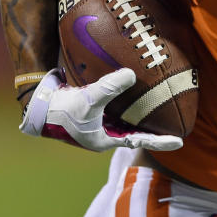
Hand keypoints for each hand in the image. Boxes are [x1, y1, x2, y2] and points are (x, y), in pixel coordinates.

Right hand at [19, 68, 182, 151]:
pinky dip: (123, 99)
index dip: (160, 141)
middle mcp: (102, 133)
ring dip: (139, 112)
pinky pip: (113, 106)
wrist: (36, 104)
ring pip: (124, 118)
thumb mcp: (89, 99)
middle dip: (152, 127)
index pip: (139, 141)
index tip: (180, 142)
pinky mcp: (90, 109)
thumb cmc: (61, 110)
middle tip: (173, 122)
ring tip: (158, 105)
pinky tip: (132, 88)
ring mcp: (96, 122)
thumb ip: (111, 87)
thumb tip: (132, 74)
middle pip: (134, 131)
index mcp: (104, 139)